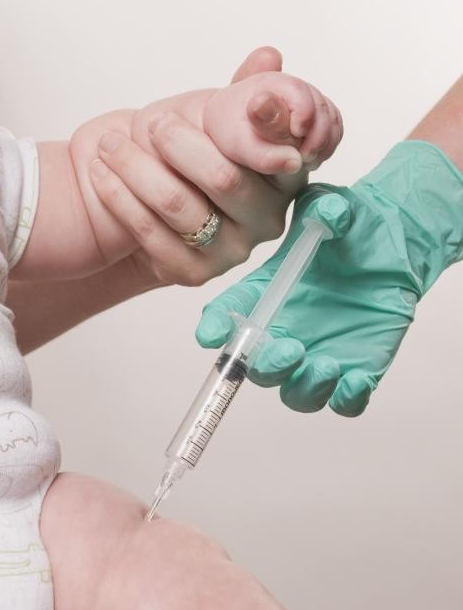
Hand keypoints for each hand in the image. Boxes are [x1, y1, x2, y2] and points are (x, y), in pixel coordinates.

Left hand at [88, 47, 340, 286]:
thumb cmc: (189, 156)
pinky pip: (149, 232)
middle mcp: (268, 218)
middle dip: (180, 143)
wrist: (147, 208)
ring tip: (109, 144)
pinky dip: (119, 198)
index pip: (282, 150)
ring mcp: (232, 250)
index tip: (249, 104)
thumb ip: (244, 90)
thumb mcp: (216, 117)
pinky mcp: (194, 272)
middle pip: (224, 177)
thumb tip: (269, 56)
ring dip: (136, 168)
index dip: (269, 125)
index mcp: (286, 176)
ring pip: (178, 204)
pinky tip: (101, 174)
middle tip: (152, 122)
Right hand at [196, 141, 462, 415]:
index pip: (229, 315)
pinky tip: (356, 382)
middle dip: (268, 365)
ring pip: (297, 392)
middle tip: (292, 348)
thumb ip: (327, 208)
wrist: (397, 246)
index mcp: (267, 293)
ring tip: (327, 365)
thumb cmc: (355, 227)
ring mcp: (317, 355)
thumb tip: (328, 215)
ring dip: (304, 386)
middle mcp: (284, 330)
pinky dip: (345, 400)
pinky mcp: (354, 370)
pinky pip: (343, 403)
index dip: (215, 327)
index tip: (211, 334)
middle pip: (257, 367)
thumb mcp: (336, 206)